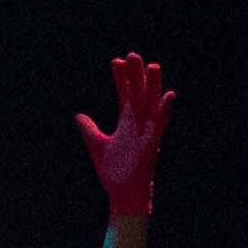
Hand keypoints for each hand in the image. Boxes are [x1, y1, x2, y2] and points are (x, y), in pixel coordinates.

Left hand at [74, 50, 169, 218]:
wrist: (122, 192)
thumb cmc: (114, 170)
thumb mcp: (97, 144)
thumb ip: (89, 129)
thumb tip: (78, 115)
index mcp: (127, 122)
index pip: (124, 95)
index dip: (121, 79)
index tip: (117, 62)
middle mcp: (139, 123)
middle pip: (138, 93)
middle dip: (136, 75)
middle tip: (133, 54)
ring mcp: (146, 132)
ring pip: (151, 104)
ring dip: (152, 86)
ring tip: (152, 66)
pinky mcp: (152, 143)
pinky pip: (160, 124)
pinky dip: (164, 109)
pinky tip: (168, 94)